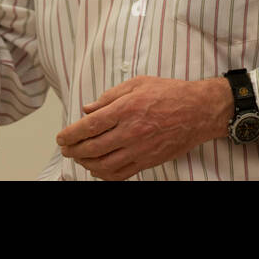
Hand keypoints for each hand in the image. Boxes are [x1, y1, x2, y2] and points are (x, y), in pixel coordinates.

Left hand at [56, 76, 229, 179]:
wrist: (198, 111)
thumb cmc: (169, 93)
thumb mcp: (137, 83)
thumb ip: (110, 96)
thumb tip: (88, 109)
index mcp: (126, 108)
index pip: (90, 126)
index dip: (71, 134)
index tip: (61, 137)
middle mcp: (131, 131)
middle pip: (92, 147)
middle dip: (74, 150)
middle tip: (65, 148)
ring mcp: (140, 149)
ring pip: (104, 164)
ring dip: (86, 163)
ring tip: (79, 158)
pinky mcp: (148, 161)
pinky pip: (121, 174)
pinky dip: (105, 175)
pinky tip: (97, 169)